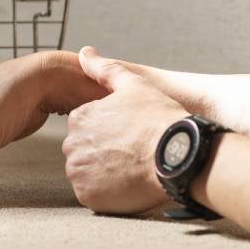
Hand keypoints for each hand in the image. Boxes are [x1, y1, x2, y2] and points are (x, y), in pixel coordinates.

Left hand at [63, 47, 187, 214]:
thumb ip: (105, 69)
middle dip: (102, 152)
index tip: (128, 135)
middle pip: (83, 150)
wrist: (177, 156)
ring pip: (86, 173)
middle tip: (132, 153)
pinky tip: (128, 184)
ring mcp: (79, 171)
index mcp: (79, 117)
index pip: (85, 128)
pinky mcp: (88, 196)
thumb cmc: (159, 119)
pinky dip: (107, 192)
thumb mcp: (134, 85)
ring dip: (103, 173)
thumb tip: (85, 52)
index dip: (109, 132)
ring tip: (131, 168)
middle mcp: (72, 144)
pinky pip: (92, 194)